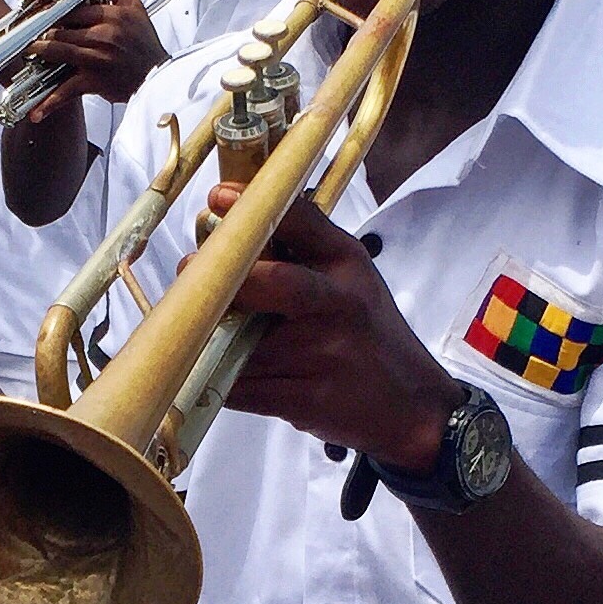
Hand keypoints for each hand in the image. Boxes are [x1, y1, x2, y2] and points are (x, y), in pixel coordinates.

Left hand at [17, 0, 167, 118]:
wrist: (158, 78)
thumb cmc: (144, 42)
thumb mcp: (134, 6)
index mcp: (113, 13)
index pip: (75, 2)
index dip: (53, 3)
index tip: (38, 2)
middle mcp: (104, 34)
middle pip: (61, 26)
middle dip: (41, 27)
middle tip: (25, 26)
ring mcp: (98, 58)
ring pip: (58, 51)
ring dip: (38, 52)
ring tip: (27, 49)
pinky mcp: (95, 82)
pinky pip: (67, 91)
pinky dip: (50, 104)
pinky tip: (34, 113)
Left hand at [196, 184, 453, 471]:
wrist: (412, 406)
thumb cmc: (368, 332)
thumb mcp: (350, 275)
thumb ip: (303, 245)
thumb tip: (231, 216)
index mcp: (348, 264)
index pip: (302, 222)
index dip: (256, 208)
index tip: (218, 197)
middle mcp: (340, 304)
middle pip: (274, 283)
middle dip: (225, 278)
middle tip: (190, 271)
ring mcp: (325, 355)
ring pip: (245, 341)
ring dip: (210, 336)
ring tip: (197, 327)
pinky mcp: (307, 399)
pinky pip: (242, 387)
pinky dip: (219, 379)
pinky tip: (217, 370)